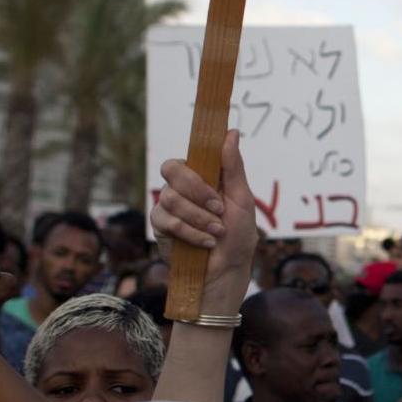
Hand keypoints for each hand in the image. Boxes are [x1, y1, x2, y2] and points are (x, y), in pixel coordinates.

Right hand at [151, 132, 256, 295]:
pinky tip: (206, 241)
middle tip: (218, 207)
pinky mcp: (160, 226)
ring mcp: (169, 205)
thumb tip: (231, 131)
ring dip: (198, 216)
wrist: (227, 270)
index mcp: (203, 175)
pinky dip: (190, 231)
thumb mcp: (242, 199)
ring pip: (170, 196)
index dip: (198, 160)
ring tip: (217, 231)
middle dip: (197, 189)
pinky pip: (166, 219)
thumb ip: (233, 166)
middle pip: (171, 168)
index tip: (213, 175)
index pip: (190, 154)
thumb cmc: (238, 235)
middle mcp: (182, 186)